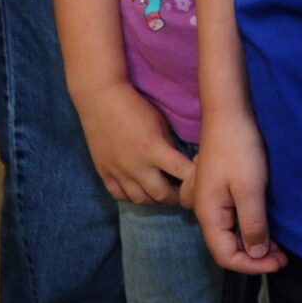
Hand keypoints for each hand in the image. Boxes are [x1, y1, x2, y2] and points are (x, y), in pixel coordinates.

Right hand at [74, 80, 193, 205]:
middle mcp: (136, 166)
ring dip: (155, 200)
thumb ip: (170, 147)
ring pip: (141, 200)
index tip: (201, 180)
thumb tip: (180, 165)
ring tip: (163, 194)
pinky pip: (119, 196)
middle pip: (162, 195)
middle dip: (176, 197)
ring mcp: (118, 173)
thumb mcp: (160, 123)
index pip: (183, 173)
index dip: (195, 178)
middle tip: (183, 194)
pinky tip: (140, 192)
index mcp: (154, 150)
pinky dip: (132, 198)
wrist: (100, 102)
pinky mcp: (104, 174)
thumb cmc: (135, 107)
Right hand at [186, 114, 284, 273]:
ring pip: (229, 232)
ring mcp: (210, 199)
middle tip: (284, 256)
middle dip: (255, 256)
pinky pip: (231, 217)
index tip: (279, 263)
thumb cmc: (240, 149)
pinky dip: (248, 226)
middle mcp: (205, 211)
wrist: (229, 113)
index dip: (252, 266)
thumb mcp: (250, 189)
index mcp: (208, 215)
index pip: (226, 256)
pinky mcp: (218, 188)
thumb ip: (252, 225)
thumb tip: (256, 255)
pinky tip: (265, 223)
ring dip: (253, 242)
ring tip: (279, 244)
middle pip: (227, 246)